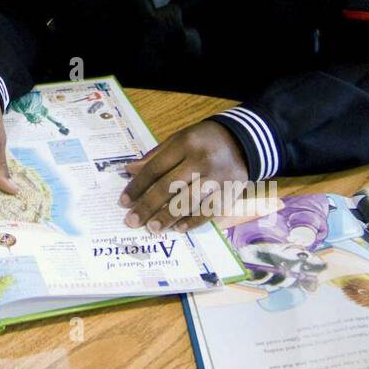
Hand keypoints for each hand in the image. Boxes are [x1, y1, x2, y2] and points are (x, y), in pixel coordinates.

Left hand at [118, 119, 250, 232]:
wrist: (244, 142)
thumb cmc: (203, 141)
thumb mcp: (178, 140)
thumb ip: (155, 156)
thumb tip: (130, 171)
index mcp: (185, 144)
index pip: (155, 168)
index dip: (138, 186)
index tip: (124, 202)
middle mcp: (201, 161)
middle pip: (169, 187)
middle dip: (148, 206)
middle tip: (132, 221)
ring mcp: (217, 178)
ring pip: (188, 202)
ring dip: (168, 217)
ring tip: (152, 229)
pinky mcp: (229, 192)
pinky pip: (208, 211)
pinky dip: (193, 221)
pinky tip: (178, 228)